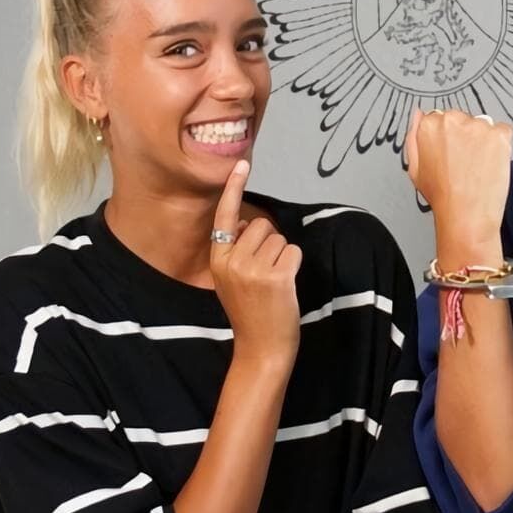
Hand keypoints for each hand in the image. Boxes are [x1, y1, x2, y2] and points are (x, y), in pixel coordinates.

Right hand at [210, 160, 301, 359]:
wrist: (261, 349)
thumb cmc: (250, 313)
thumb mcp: (231, 280)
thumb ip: (237, 252)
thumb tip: (251, 224)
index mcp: (218, 260)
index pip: (225, 217)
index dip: (234, 188)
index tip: (241, 164)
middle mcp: (232, 261)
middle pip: (263, 226)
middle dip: (270, 243)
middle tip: (265, 274)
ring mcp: (253, 269)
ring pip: (280, 239)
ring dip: (283, 257)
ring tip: (274, 283)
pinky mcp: (277, 277)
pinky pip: (294, 252)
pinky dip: (294, 265)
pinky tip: (285, 286)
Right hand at [405, 109, 511, 244]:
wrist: (466, 214)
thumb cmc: (442, 196)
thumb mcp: (414, 167)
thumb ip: (414, 136)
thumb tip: (418, 115)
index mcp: (429, 125)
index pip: (440, 118)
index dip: (446, 138)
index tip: (449, 152)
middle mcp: (453, 120)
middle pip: (462, 119)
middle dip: (464, 136)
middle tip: (463, 162)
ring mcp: (478, 126)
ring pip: (482, 125)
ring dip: (482, 139)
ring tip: (476, 165)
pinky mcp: (499, 134)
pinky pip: (502, 131)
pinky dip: (500, 144)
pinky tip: (490, 162)